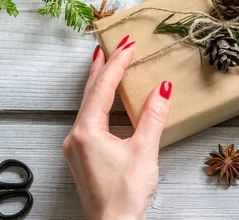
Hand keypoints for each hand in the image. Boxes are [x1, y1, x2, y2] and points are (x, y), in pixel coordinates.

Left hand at [63, 36, 172, 219]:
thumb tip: (163, 88)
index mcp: (86, 132)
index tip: (128, 45)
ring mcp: (76, 146)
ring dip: (99, 82)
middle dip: (102, 66)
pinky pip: (88, 118)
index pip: (102, 88)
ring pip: (87, 105)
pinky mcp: (82, 155)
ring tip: (107, 63)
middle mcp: (75, 136)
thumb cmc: (125, 194)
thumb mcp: (145, 151)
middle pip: (89, 92)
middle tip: (111, 45)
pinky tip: (105, 98)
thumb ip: (153, 116)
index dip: (117, 63)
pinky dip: (98, 101)